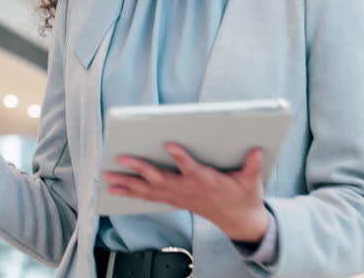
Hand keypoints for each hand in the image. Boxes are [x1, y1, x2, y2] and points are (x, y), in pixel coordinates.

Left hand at [103, 144, 270, 242]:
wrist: (239, 221)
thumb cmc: (243, 196)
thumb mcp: (252, 181)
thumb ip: (252, 165)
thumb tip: (256, 149)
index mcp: (206, 181)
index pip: (191, 167)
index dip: (180, 156)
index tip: (168, 143)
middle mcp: (187, 189)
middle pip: (160, 179)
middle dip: (139, 169)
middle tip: (121, 158)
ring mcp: (177, 196)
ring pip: (148, 190)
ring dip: (126, 184)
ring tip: (106, 178)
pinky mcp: (172, 200)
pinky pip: (147, 197)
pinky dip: (129, 192)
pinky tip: (112, 189)